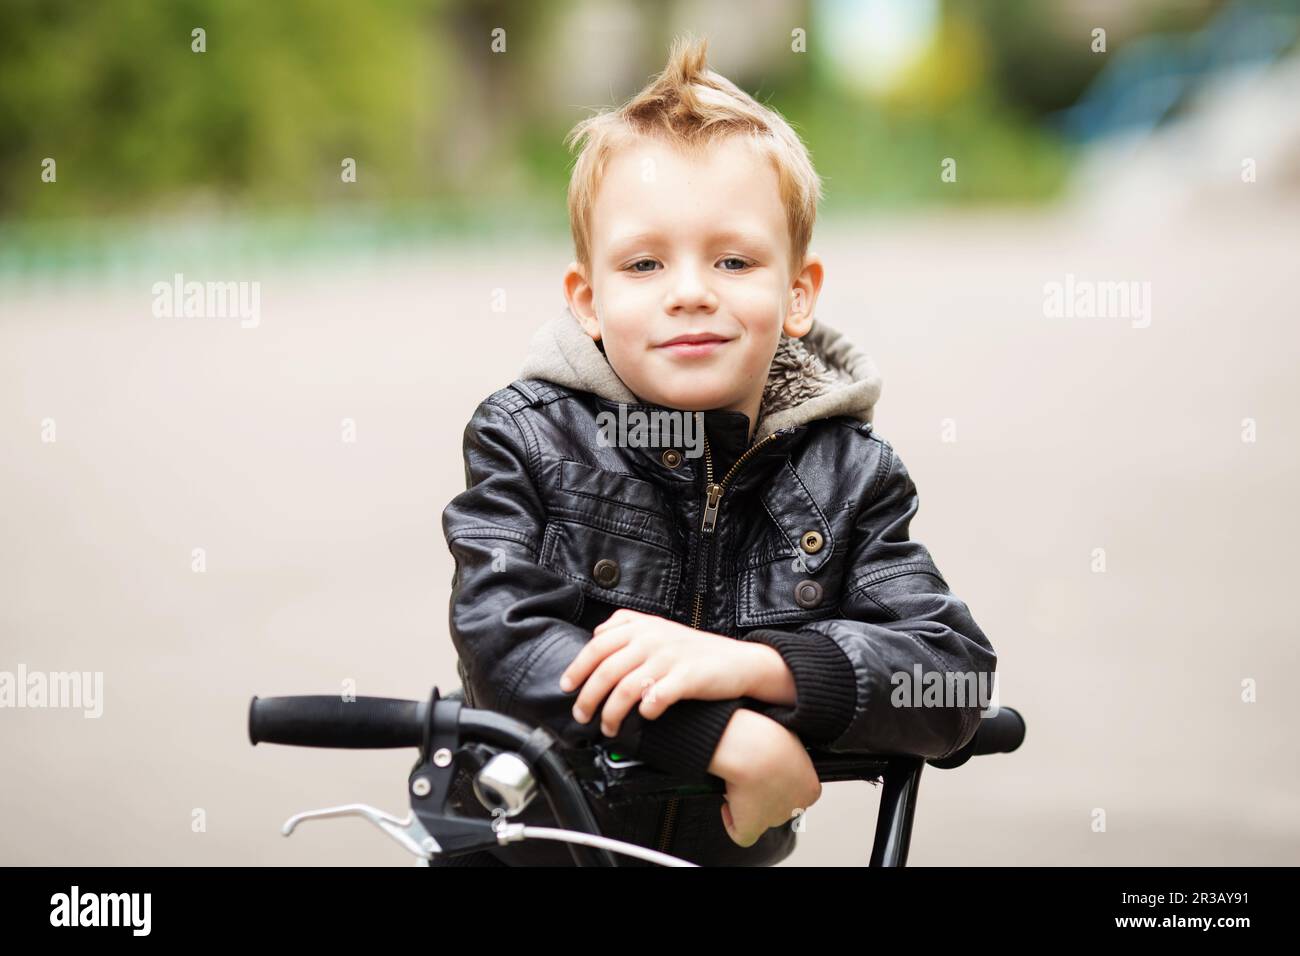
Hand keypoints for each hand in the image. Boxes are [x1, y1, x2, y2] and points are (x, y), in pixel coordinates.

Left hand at [559, 608, 758, 736]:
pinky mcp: (688, 677)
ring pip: (626, 688)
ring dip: (611, 713)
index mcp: (642, 627)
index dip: (577, 668)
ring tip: (608, 728)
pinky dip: (645, 710)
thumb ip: (629, 627)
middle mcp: (653, 639)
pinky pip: (657, 696)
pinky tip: (644, 718)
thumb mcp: (661, 629)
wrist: (739, 662)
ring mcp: (670, 657)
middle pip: (606, 670)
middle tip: (581, 716)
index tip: (566, 687)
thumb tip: (596, 635)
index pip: (597, 646)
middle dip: (588, 698)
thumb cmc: (697, 651)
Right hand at [708, 708, 821, 846]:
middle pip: (778, 803)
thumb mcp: (788, 736)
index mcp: (811, 789)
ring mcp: (774, 818)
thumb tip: (775, 750)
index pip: (795, 789)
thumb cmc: (769, 736)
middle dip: (764, 791)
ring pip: (760, 816)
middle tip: (749, 771)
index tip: (764, 767)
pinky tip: (727, 805)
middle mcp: (796, 807)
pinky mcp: (752, 827)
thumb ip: (787, 750)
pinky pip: (742, 835)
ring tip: (735, 779)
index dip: (778, 779)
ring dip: (747, 802)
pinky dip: (732, 823)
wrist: (753, 749)